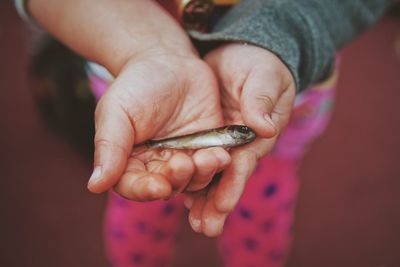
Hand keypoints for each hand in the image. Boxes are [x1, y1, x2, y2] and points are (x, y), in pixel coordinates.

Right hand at [87, 52, 230, 200]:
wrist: (168, 61)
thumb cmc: (136, 85)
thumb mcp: (116, 111)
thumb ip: (109, 147)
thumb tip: (95, 185)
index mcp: (130, 161)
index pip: (134, 186)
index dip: (145, 191)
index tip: (158, 186)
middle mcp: (157, 165)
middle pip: (168, 187)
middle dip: (177, 179)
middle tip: (184, 164)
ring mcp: (184, 157)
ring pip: (194, 180)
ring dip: (202, 174)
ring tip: (209, 158)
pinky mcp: (207, 147)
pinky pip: (214, 164)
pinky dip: (218, 164)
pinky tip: (222, 155)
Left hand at [184, 43, 295, 235]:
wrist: (240, 57)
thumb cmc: (258, 66)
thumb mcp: (263, 77)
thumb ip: (261, 100)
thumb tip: (265, 128)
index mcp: (258, 135)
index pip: (245, 163)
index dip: (233, 183)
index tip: (222, 204)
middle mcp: (240, 146)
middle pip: (228, 179)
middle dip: (218, 204)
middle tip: (206, 228)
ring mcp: (223, 144)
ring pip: (212, 176)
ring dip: (204, 199)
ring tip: (195, 223)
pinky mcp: (206, 138)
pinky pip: (197, 161)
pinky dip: (189, 178)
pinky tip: (177, 194)